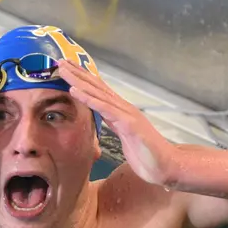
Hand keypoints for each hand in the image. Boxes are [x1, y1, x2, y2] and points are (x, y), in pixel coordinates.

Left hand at [56, 61, 179, 187]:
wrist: (167, 166)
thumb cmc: (148, 156)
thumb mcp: (126, 138)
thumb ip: (116, 127)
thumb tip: (105, 121)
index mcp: (121, 111)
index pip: (99, 91)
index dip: (83, 79)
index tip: (67, 69)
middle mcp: (123, 108)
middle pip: (97, 86)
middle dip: (78, 73)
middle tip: (59, 60)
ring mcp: (126, 113)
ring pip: (98, 92)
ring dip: (78, 80)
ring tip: (63, 69)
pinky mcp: (128, 123)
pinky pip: (104, 108)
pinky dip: (88, 98)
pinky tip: (74, 90)